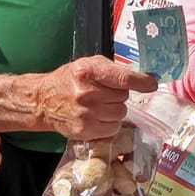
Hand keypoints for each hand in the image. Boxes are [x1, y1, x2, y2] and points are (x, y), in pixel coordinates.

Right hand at [31, 57, 158, 141]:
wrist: (43, 101)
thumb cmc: (68, 80)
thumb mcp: (88, 64)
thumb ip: (113, 70)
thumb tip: (143, 79)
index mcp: (88, 72)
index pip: (123, 79)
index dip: (141, 82)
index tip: (152, 83)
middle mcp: (87, 93)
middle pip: (123, 97)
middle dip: (118, 95)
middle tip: (103, 93)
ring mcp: (86, 114)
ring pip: (120, 114)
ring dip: (114, 110)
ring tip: (99, 105)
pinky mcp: (85, 131)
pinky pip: (113, 128)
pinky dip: (109, 123)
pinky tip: (96, 117)